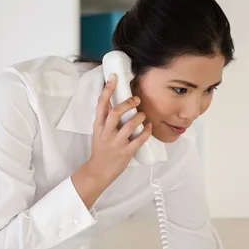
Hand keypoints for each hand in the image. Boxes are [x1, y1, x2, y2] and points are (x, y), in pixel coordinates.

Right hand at [72, 74, 151, 207]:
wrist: (98, 171)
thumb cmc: (101, 149)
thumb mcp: (99, 132)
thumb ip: (106, 119)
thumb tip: (114, 101)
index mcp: (98, 126)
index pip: (101, 104)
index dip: (108, 89)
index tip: (114, 77)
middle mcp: (106, 133)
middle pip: (116, 112)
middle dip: (128, 103)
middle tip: (136, 99)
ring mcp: (116, 143)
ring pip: (130, 126)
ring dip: (139, 117)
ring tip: (143, 115)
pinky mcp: (125, 153)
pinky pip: (139, 140)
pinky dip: (146, 132)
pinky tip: (150, 127)